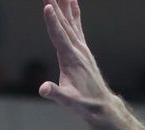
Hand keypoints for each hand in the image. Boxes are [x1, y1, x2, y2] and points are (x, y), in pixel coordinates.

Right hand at [39, 0, 117, 115]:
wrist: (101, 104)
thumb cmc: (83, 103)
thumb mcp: (68, 101)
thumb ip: (55, 93)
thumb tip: (43, 89)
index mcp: (71, 58)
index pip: (59, 36)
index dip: (52, 21)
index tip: (47, 5)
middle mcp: (77, 49)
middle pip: (64, 23)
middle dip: (55, 5)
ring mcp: (81, 47)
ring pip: (70, 21)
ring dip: (64, 4)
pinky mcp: (83, 48)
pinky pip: (77, 25)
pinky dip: (73, 12)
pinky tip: (72, 1)